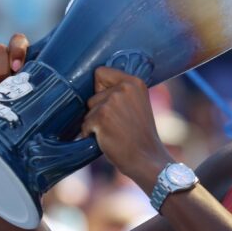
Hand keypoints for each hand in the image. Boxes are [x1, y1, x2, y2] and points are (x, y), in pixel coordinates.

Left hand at [80, 67, 172, 186]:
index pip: (101, 72)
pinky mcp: (102, 116)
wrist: (146, 158)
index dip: (100, 89)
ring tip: (113, 131)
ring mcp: (112, 101)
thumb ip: (121, 92)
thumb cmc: (139, 134)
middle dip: (98, 109)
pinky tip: (107, 139)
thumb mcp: (137, 104)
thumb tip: (94, 85)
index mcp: (135, 82)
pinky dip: (91, 133)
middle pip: (92, 94)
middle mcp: (124, 88)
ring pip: (88, 109)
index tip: (111, 103)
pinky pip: (85, 123)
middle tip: (117, 123)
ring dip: (95, 122)